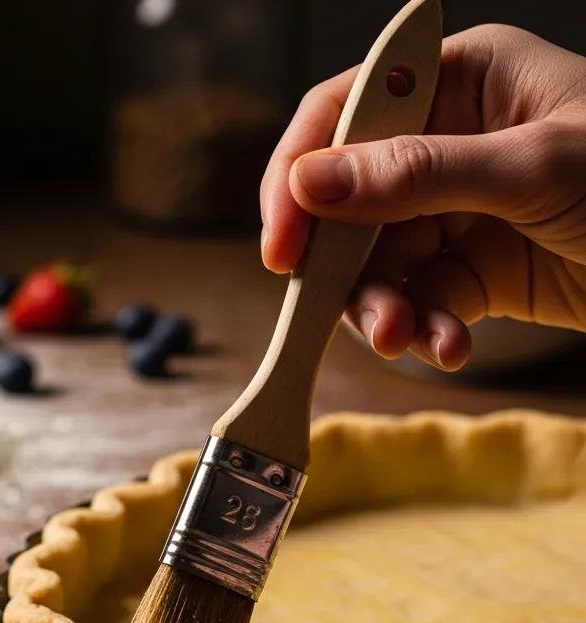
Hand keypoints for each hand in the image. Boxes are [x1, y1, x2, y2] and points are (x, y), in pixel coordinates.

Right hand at [261, 25, 585, 370]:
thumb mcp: (532, 168)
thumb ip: (416, 176)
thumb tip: (312, 185)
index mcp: (458, 85)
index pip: (344, 117)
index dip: (299, 178)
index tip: (282, 244)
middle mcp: (443, 146)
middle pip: (347, 206)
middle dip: (344, 267)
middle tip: (347, 312)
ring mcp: (451, 211)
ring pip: (374, 266)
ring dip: (383, 310)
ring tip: (409, 337)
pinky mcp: (466, 271)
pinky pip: (416, 302)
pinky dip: (423, 331)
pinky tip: (450, 346)